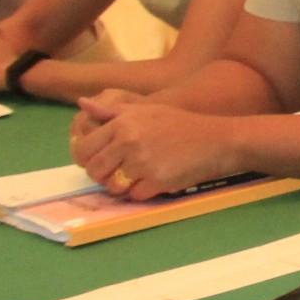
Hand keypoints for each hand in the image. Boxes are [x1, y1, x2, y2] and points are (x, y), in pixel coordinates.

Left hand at [69, 94, 231, 199]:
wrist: (218, 140)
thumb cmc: (182, 124)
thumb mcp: (147, 109)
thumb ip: (112, 110)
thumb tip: (81, 103)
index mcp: (122, 123)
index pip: (84, 148)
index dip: (88, 159)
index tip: (101, 161)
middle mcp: (128, 141)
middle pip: (95, 170)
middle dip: (103, 175)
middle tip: (120, 172)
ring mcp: (142, 162)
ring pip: (111, 186)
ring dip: (121, 186)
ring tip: (136, 178)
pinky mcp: (157, 180)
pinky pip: (134, 195)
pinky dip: (142, 192)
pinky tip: (155, 182)